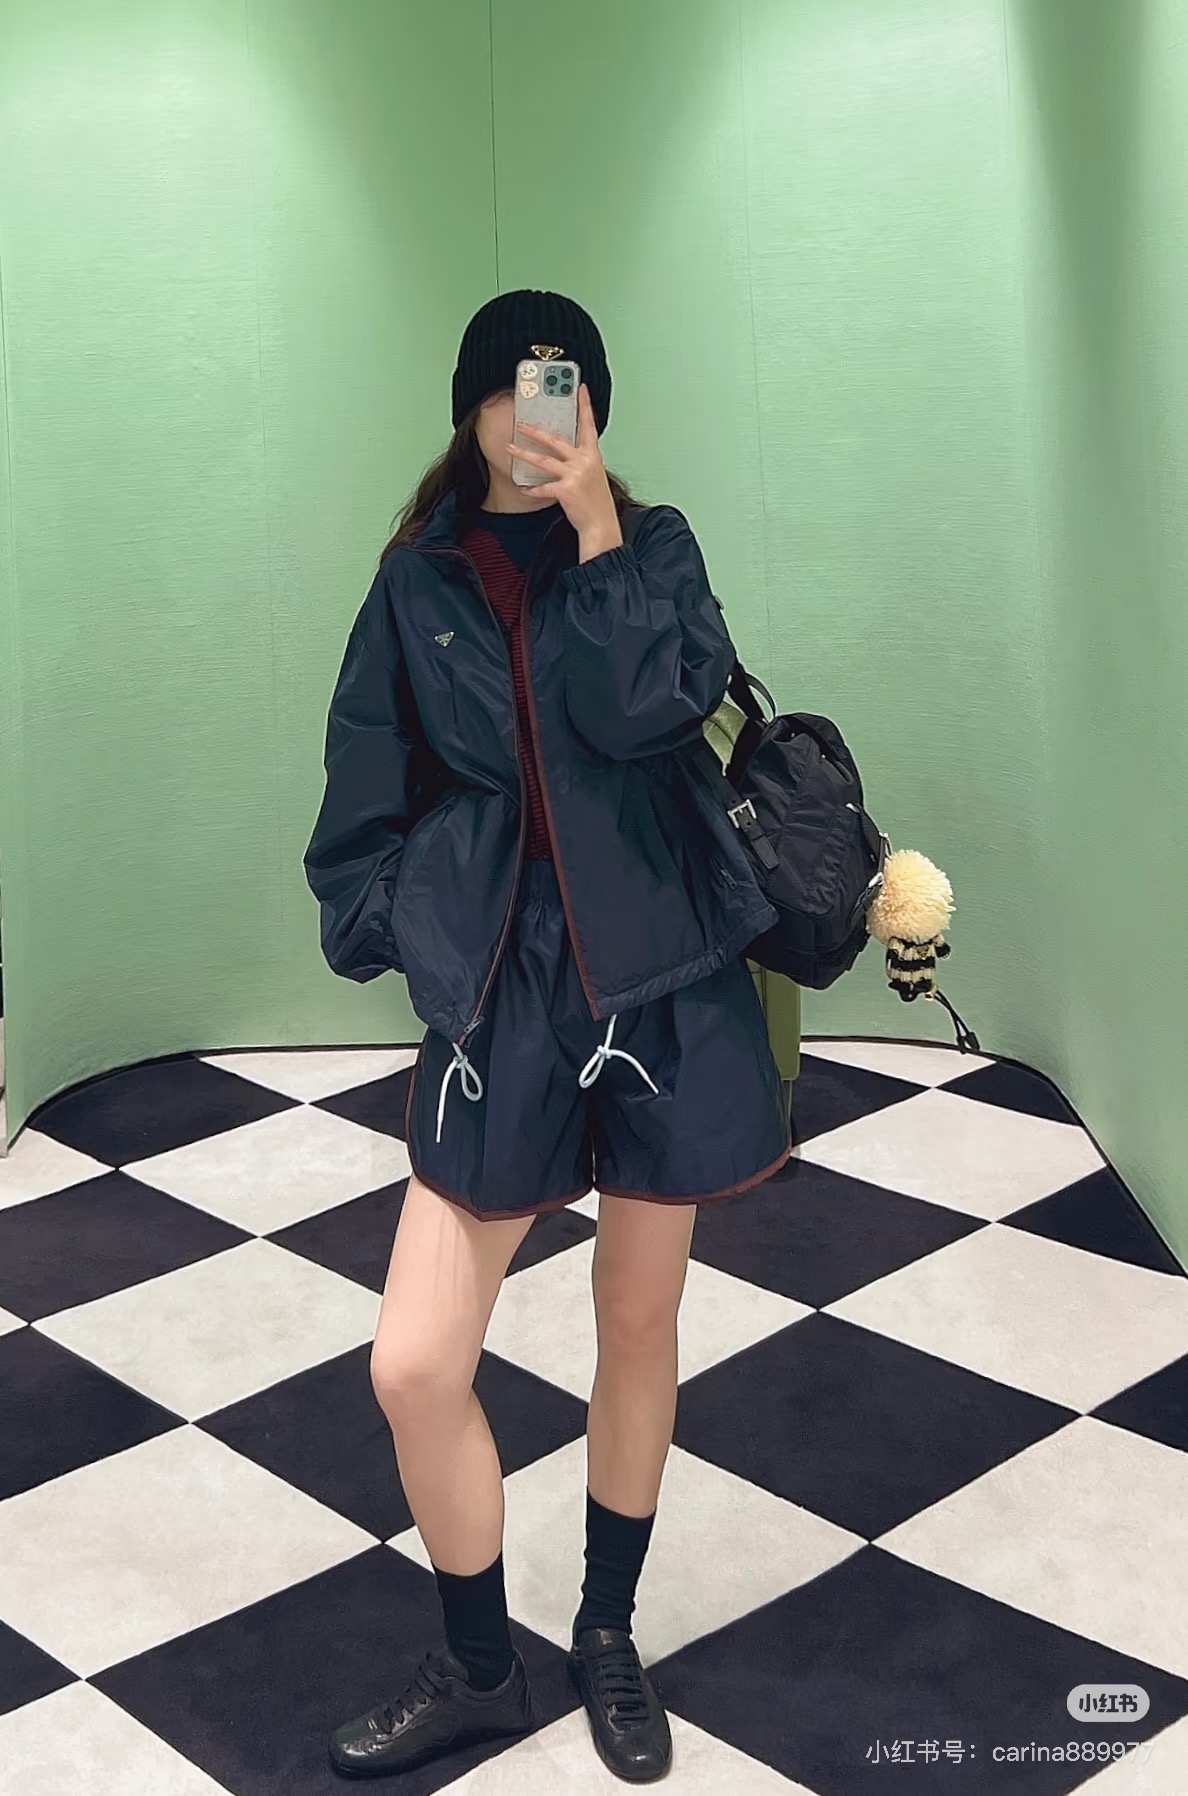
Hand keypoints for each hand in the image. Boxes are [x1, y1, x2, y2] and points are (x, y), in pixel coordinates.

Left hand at [507, 383, 620, 549]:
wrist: (601, 525)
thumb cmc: (596, 502)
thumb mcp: (593, 475)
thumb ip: (581, 461)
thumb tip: (565, 453)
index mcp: (593, 455)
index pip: (588, 425)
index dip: (584, 405)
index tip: (580, 389)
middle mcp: (584, 461)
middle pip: (555, 440)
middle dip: (535, 431)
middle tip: (520, 424)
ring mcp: (575, 474)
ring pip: (544, 460)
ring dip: (524, 453)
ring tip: (510, 448)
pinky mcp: (565, 489)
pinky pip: (542, 487)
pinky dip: (532, 489)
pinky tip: (523, 488)